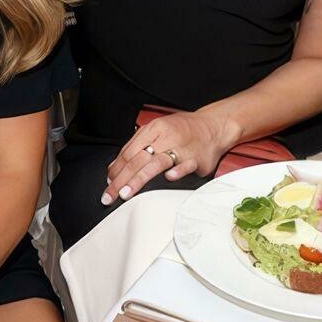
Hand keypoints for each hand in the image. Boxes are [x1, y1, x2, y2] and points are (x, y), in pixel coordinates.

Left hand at [102, 109, 238, 204]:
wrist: (213, 126)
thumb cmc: (183, 130)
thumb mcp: (157, 130)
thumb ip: (136, 147)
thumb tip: (114, 168)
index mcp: (154, 129)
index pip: (128, 152)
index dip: (116, 169)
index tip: (108, 183)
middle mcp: (166, 138)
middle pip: (138, 160)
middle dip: (121, 179)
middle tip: (110, 195)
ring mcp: (182, 148)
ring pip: (156, 163)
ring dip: (139, 179)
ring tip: (126, 193)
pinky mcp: (197, 158)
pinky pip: (186, 165)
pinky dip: (177, 171)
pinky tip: (168, 178)